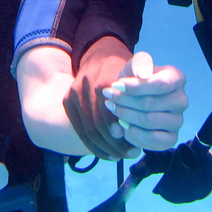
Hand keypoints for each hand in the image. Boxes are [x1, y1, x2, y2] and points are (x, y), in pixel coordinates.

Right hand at [63, 37, 136, 159]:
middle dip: (116, 144)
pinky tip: (109, 154)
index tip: (137, 144)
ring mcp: (73, 95)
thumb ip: (143, 67)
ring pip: (88, 131)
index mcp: (102, 80)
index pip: (110, 113)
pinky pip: (80, 131)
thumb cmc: (123, 67)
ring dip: (106, 148)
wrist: (99, 56)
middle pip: (97, 125)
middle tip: (132, 153)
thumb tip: (144, 76)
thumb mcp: (136, 62)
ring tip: (123, 155)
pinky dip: (94, 147)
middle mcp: (84, 87)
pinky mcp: (67, 102)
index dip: (123, 130)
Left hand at [103, 52, 187, 151]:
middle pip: (150, 104)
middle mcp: (181, 101)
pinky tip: (123, 126)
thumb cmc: (135, 79)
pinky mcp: (171, 138)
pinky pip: (153, 141)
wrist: (134, 98)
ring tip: (114, 109)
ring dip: (125, 116)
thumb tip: (143, 73)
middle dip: (124, 101)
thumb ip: (139, 63)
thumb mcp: (135, 65)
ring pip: (149, 122)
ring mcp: (178, 121)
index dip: (135, 87)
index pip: (159, 85)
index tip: (116, 85)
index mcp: (176, 79)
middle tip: (109, 97)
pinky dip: (134, 135)